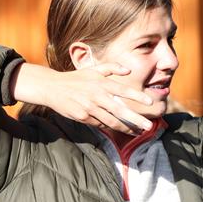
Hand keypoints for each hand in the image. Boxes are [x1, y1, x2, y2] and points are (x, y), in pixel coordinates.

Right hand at [11, 62, 154, 135]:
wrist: (52, 88)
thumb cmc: (76, 78)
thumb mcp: (93, 69)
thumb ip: (112, 68)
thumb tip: (128, 70)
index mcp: (101, 83)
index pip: (123, 90)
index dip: (137, 96)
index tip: (150, 102)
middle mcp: (97, 96)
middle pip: (120, 111)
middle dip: (136, 120)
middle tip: (148, 127)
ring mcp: (89, 108)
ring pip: (111, 122)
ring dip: (126, 129)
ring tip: (138, 132)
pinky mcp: (83, 117)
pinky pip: (100, 124)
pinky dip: (110, 128)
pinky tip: (121, 131)